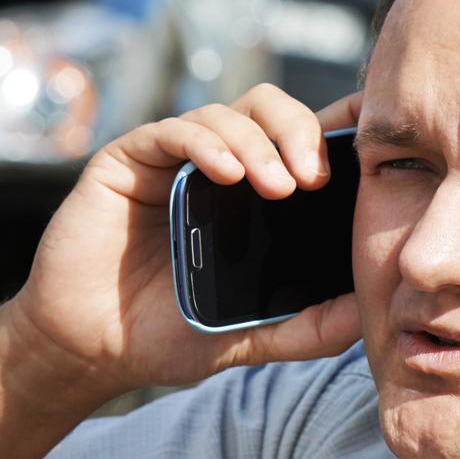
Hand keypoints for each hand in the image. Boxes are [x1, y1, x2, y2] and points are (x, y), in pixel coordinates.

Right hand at [5, 85, 364, 401]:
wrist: (90, 349)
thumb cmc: (165, 336)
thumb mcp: (251, 337)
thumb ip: (308, 328)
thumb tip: (367, 312)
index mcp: (250, 197)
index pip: (300, 140)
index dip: (336, 128)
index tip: (370, 147)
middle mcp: (213, 167)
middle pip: (269, 109)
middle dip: (301, 131)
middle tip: (315, 179)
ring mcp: (170, 160)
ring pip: (227, 112)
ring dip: (260, 141)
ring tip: (277, 186)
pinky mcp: (127, 159)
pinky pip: (173, 131)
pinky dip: (207, 143)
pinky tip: (228, 174)